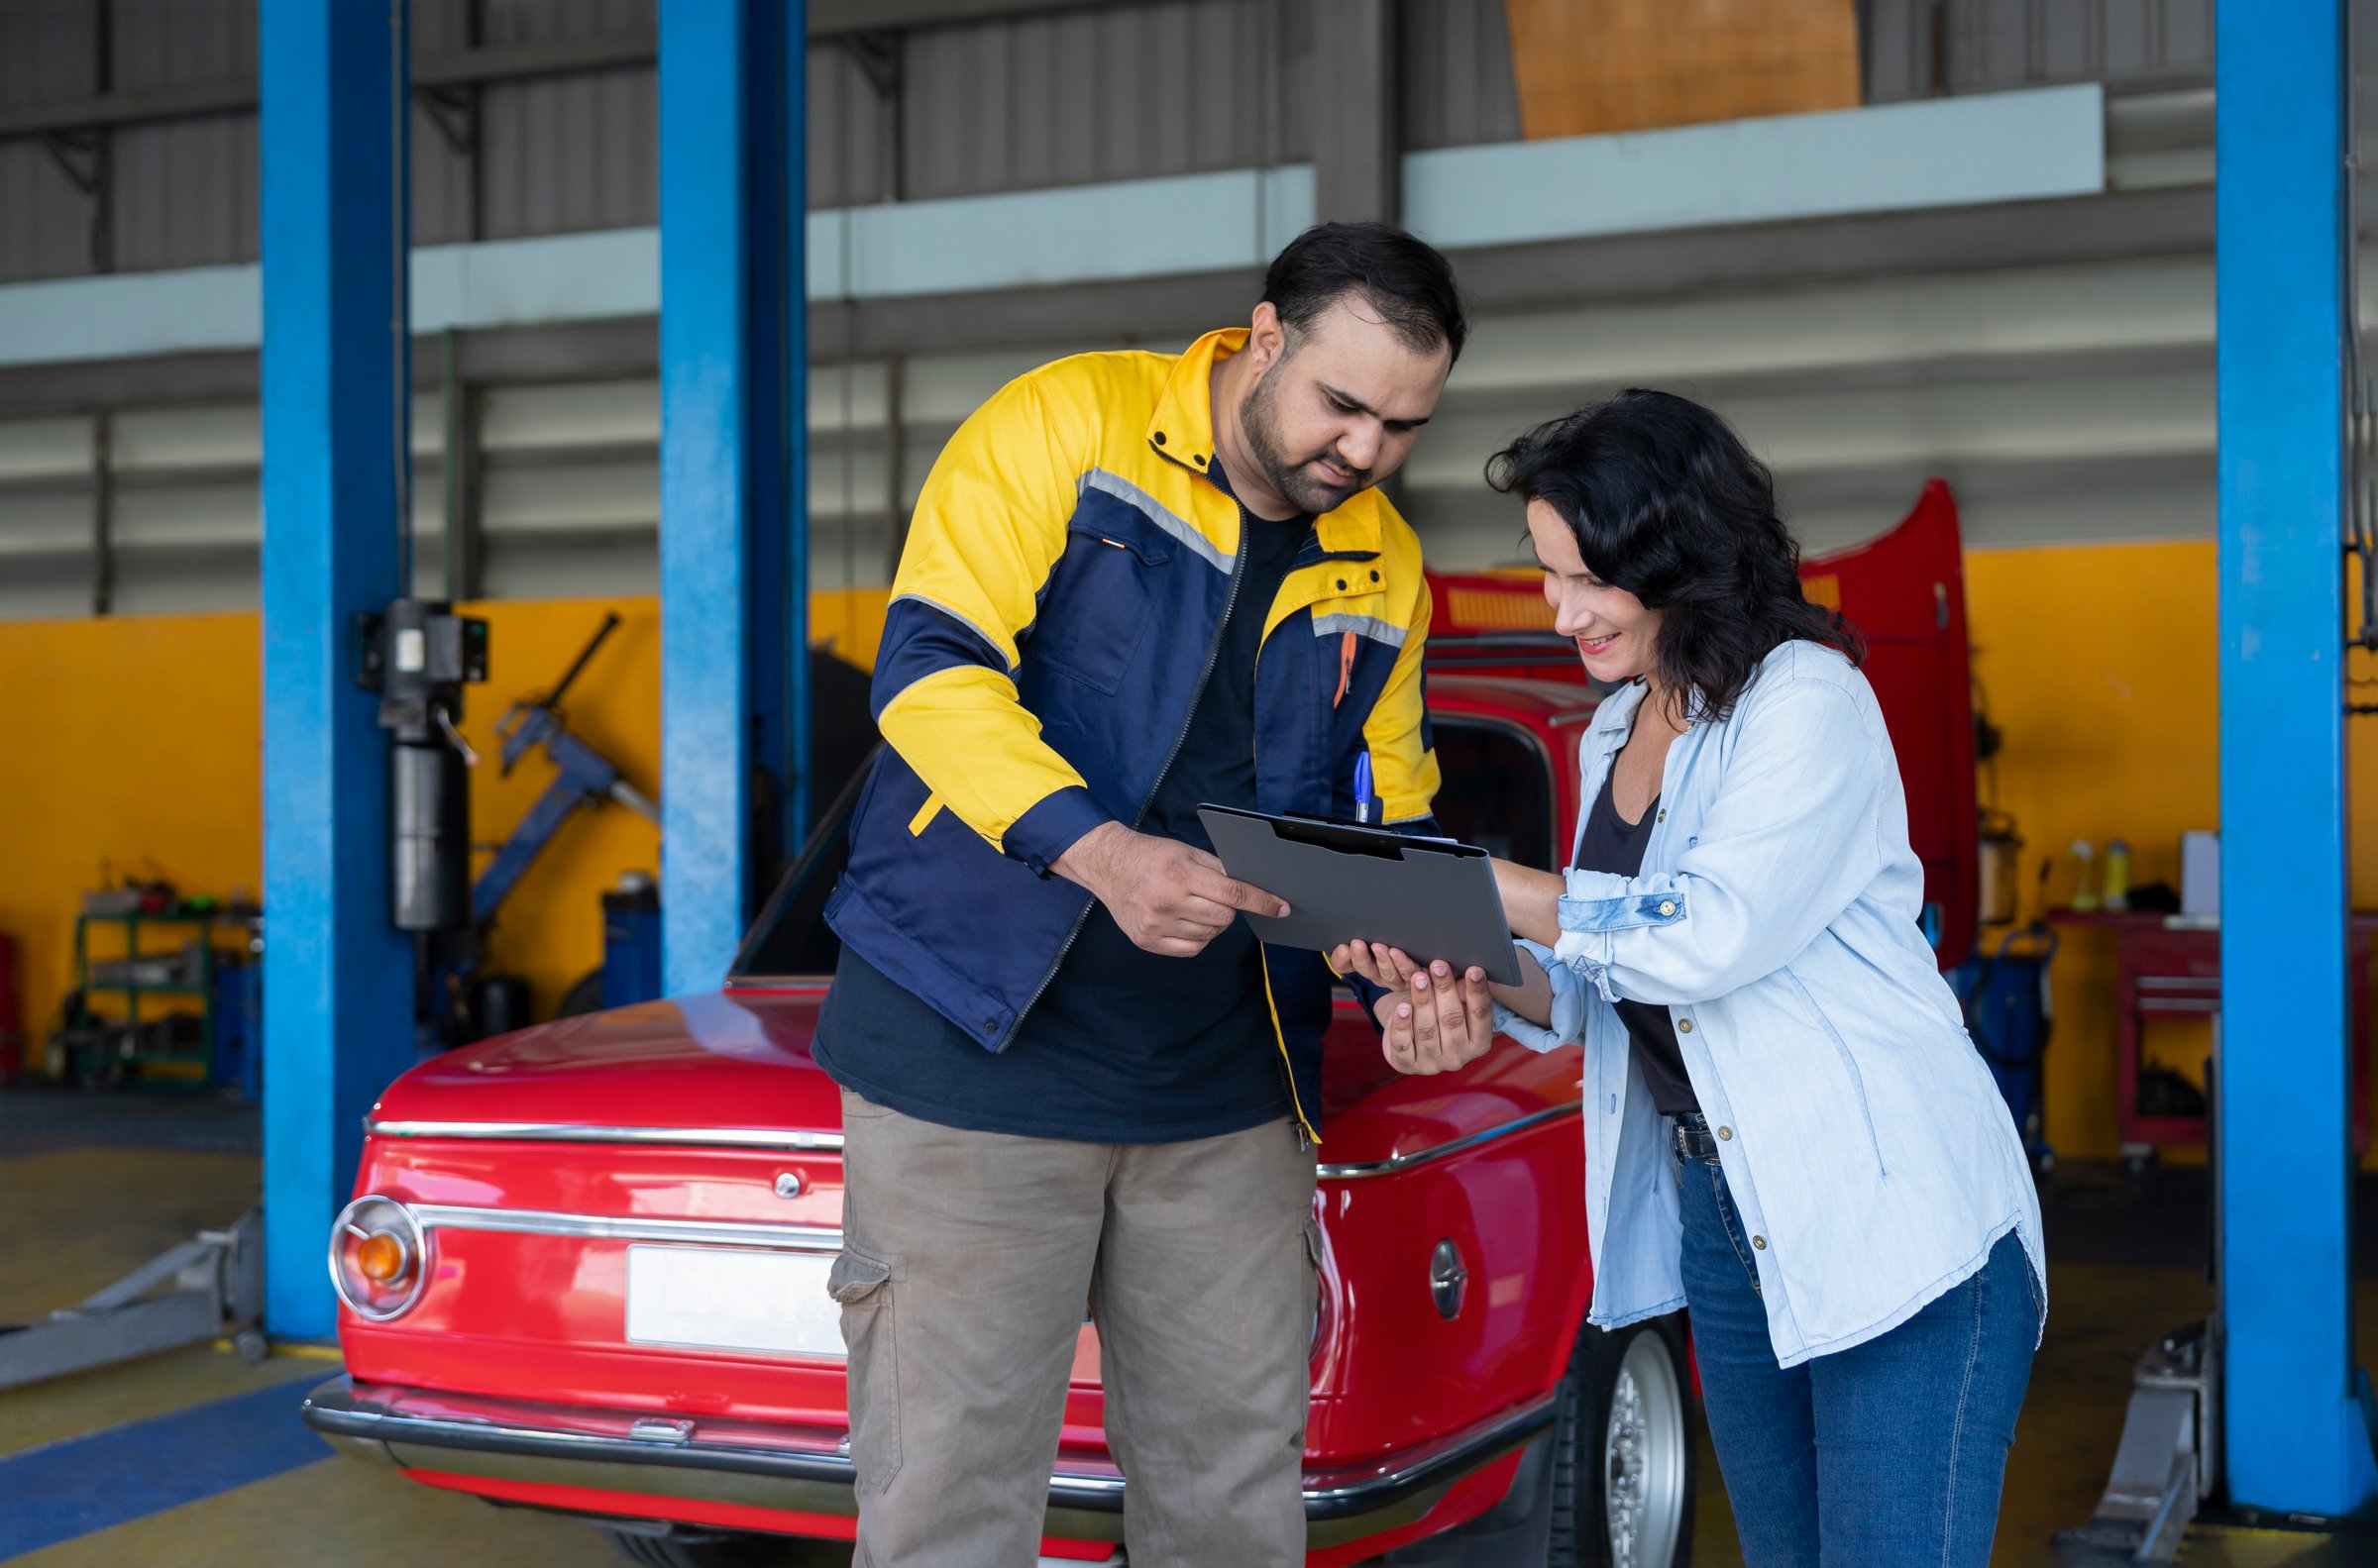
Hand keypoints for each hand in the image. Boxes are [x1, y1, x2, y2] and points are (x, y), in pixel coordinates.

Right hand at [1054, 822, 1289, 956]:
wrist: (1109, 866)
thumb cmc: (1152, 856)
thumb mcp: (1187, 853)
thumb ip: (1218, 870)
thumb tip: (1252, 887)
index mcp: (1181, 877)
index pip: (1234, 895)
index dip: (1262, 902)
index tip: (1282, 908)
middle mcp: (1168, 903)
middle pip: (1224, 917)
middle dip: (1230, 908)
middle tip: (1216, 896)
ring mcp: (1156, 926)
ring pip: (1210, 934)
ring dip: (1213, 922)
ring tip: (1196, 904)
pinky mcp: (1147, 941)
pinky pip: (1192, 948)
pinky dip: (1199, 936)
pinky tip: (1188, 920)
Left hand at [1331, 941, 1497, 1075]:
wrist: (1407, 1031)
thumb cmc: (1437, 1011)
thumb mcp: (1454, 1001)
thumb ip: (1464, 991)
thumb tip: (1476, 973)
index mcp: (1478, 1043)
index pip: (1481, 1015)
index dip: (1478, 992)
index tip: (1474, 970)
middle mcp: (1458, 1058)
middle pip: (1452, 1020)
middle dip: (1445, 991)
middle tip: (1438, 967)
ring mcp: (1432, 1065)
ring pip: (1427, 1031)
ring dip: (1423, 1001)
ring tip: (1418, 978)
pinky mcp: (1406, 1065)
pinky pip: (1403, 1044)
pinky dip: (1402, 1025)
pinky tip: (1401, 1008)